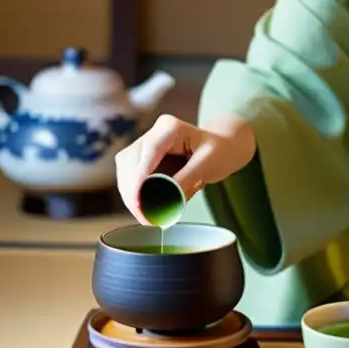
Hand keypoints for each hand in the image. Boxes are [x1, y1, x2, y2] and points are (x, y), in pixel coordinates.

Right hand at [115, 112, 255, 224]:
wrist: (222, 148)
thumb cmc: (219, 152)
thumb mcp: (207, 165)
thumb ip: (185, 180)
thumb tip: (165, 199)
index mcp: (170, 127)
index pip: (148, 152)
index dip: (139, 179)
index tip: (137, 203)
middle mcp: (153, 133)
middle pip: (131, 163)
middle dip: (134, 193)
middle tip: (146, 220)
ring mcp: (145, 145)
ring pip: (126, 172)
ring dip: (132, 196)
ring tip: (149, 218)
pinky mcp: (142, 159)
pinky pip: (131, 178)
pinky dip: (137, 195)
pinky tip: (148, 208)